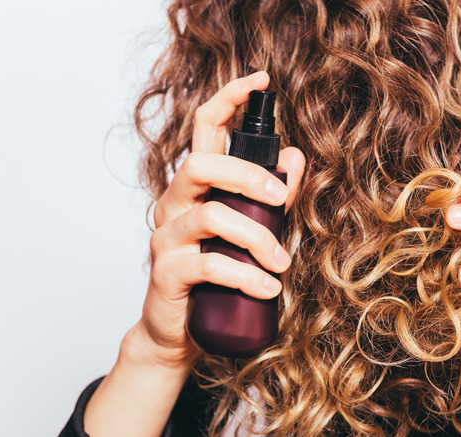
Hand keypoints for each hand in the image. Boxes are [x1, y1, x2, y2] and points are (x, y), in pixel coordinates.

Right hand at [138, 71, 305, 366]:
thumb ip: (271, 195)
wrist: (181, 332)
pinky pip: (207, 264)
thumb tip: (293, 158)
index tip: (259, 79)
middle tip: (280, 200)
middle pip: (201, 164)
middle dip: (248, 175)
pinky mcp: (167, 272)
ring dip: (256, 236)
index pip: (204, 129)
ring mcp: (167, 237)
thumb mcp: (252, 231)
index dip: (228, 99)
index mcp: (197, 187)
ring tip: (282, 263)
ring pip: (210, 215)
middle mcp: (175, 203)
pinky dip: (245, 274)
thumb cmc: (218, 277)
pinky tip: (267, 288)